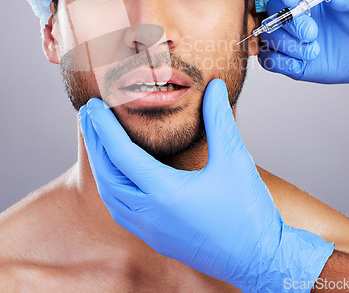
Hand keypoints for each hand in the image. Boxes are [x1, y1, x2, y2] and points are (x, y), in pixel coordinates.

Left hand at [80, 79, 332, 291]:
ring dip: (100, 164)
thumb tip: (214, 86)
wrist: (260, 261)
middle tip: (88, 114)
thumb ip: (220, 119)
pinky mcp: (156, 238)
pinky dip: (111, 186)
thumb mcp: (235, 159)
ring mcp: (150, 230)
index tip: (93, 104)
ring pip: (110, 194)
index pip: (121, 154)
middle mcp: (150, 214)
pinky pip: (120, 209)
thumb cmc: (248, 213)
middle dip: (94, 141)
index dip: (104, 127)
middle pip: (107, 173)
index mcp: (165, 193)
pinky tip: (116, 174)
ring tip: (97, 139)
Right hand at [259, 0, 348, 101]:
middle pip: (273, 8)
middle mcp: (291, 6)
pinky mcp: (284, 55)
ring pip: (269, 34)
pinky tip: (301, 64)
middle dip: (290, 23)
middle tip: (312, 34)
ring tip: (314, 52)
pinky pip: (268, 58)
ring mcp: (286, 32)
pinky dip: (281, 63)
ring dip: (288, 46)